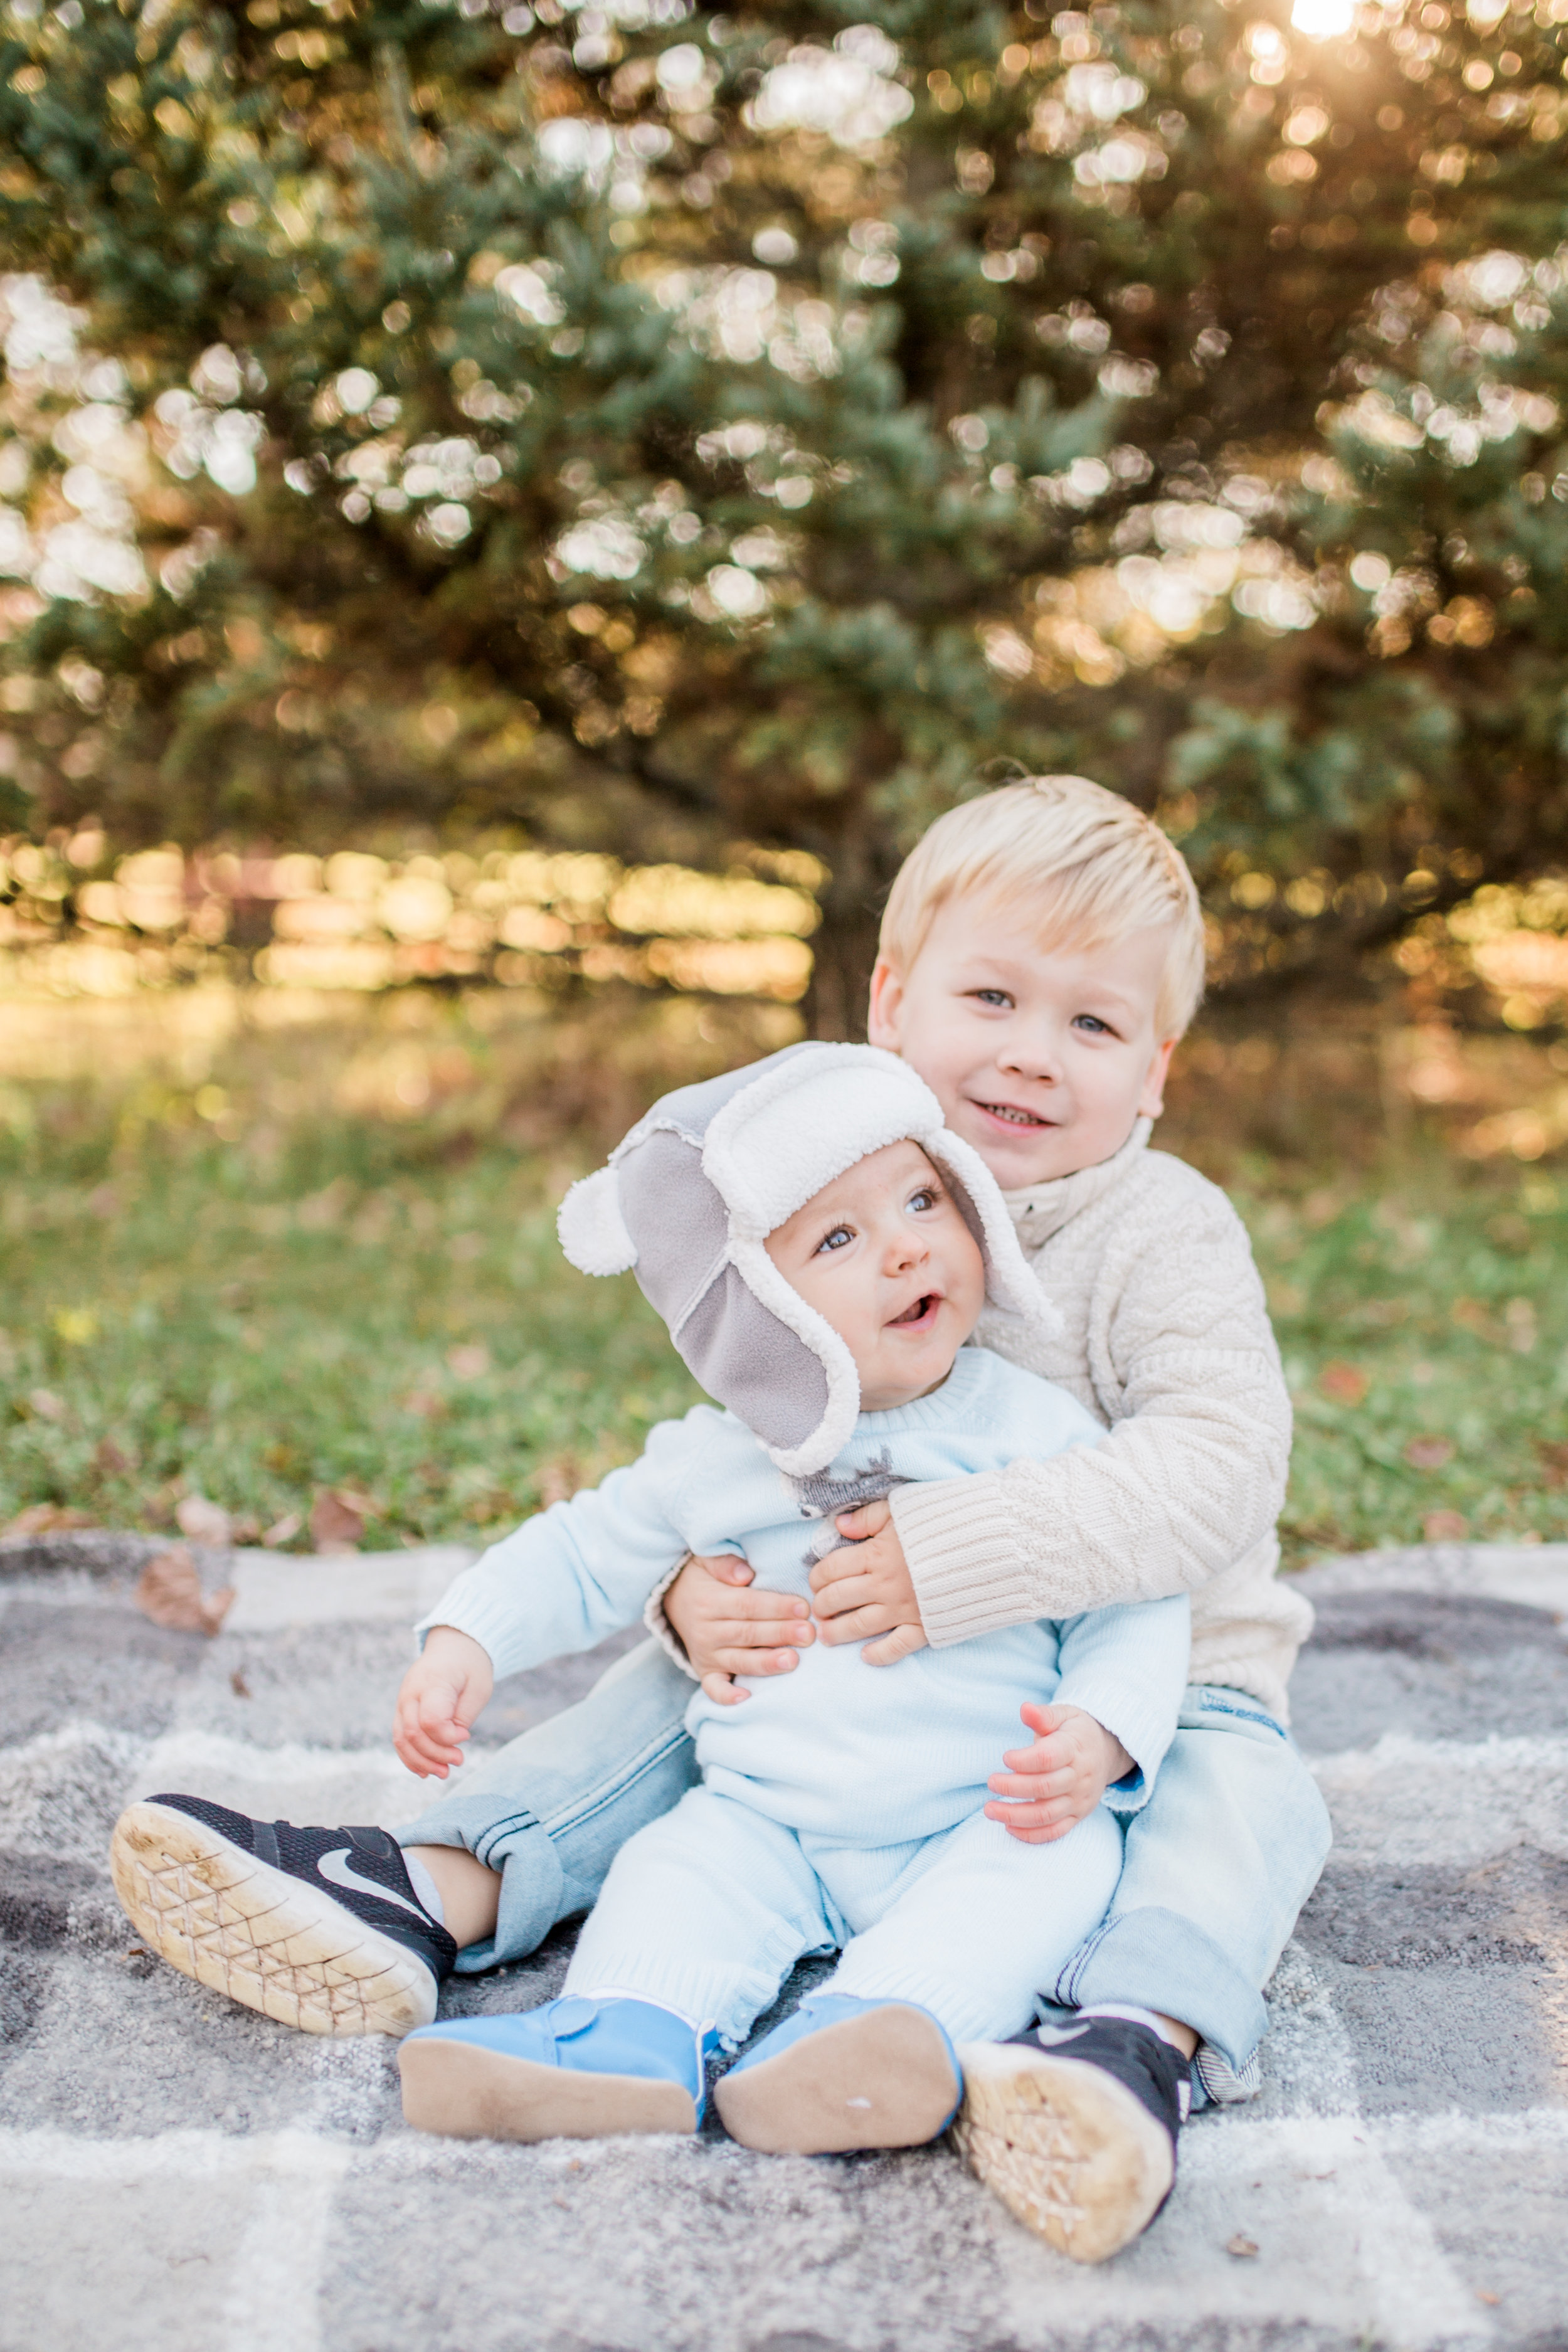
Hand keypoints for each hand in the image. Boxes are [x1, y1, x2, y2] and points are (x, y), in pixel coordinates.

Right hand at [393, 1626, 494, 1776]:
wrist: (453, 1646)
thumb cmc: (471, 1667)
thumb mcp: (479, 1687)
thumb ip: (464, 1715)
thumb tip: (451, 1742)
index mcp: (433, 1681)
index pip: (431, 1721)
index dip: (448, 1737)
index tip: (467, 1735)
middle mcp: (411, 1691)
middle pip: (413, 1733)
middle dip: (436, 1755)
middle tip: (459, 1760)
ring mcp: (403, 1700)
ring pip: (401, 1739)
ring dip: (421, 1761)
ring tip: (444, 1773)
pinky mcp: (402, 1709)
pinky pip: (399, 1737)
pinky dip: (410, 1757)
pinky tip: (425, 1771)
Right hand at [664, 1552, 814, 1707]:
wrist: (673, 1601)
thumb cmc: (702, 1579)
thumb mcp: (707, 1561)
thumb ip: (725, 1563)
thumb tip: (745, 1575)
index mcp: (710, 1601)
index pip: (748, 1605)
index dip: (776, 1607)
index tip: (803, 1608)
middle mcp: (707, 1631)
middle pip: (748, 1634)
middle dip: (780, 1634)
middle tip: (808, 1634)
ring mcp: (706, 1654)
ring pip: (739, 1661)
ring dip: (767, 1663)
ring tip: (792, 1661)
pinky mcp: (705, 1671)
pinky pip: (714, 1688)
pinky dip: (727, 1695)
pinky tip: (746, 1698)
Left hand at [808, 1498, 927, 1665]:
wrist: (987, 1546)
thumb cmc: (943, 1524)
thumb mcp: (901, 1509)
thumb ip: (868, 1517)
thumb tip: (839, 1524)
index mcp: (876, 1554)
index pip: (831, 1570)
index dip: (816, 1577)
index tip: (815, 1582)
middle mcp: (884, 1584)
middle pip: (838, 1599)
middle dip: (821, 1606)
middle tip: (818, 1609)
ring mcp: (903, 1609)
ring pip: (858, 1625)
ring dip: (837, 1633)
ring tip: (826, 1636)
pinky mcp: (924, 1626)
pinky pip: (896, 1647)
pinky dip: (879, 1655)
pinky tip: (866, 1656)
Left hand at [984, 1702, 1133, 1844]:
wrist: (1107, 1752)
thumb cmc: (1076, 1732)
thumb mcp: (1064, 1715)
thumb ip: (1044, 1715)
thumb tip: (1025, 1709)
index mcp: (1075, 1748)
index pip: (1048, 1758)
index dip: (1023, 1760)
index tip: (1005, 1757)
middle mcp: (1079, 1777)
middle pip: (1044, 1788)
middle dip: (1012, 1788)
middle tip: (991, 1782)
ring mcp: (1079, 1800)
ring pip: (1046, 1814)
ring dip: (1014, 1815)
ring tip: (990, 1809)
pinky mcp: (1077, 1815)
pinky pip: (1055, 1831)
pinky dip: (1031, 1834)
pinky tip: (1009, 1827)